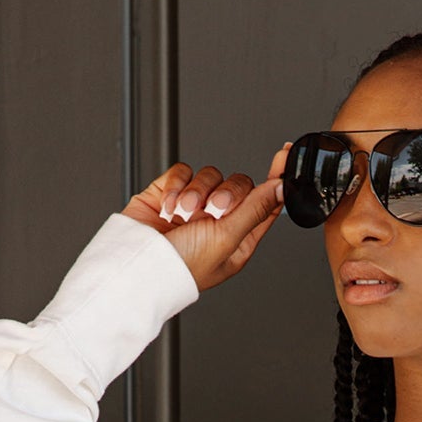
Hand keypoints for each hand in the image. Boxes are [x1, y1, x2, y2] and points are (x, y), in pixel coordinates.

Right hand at [123, 142, 291, 292]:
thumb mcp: (227, 239)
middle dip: (226, 194)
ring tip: (184, 215)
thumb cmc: (182, 265)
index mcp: (238, 240)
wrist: (137, 262)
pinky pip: (182, 172)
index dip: (275, 181)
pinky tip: (168, 207)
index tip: (284, 157)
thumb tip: (281, 188)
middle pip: (238, 185)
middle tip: (213, 210)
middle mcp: (218, 223)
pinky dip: (175, 187)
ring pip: (210, 175)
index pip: (265, 204)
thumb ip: (255, 209)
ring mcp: (194, 206)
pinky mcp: (171, 192)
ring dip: (196, 193)